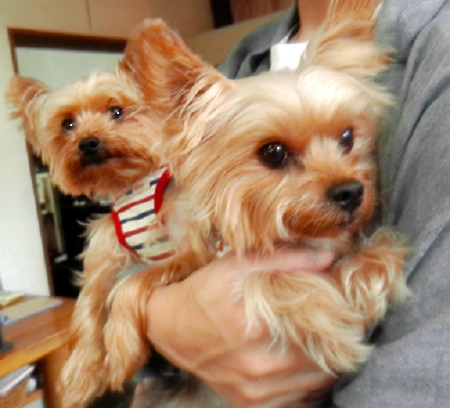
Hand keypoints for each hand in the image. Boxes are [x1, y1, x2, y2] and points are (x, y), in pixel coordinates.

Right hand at [146, 249, 335, 407]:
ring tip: (326, 341)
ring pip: (315, 383)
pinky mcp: (250, 403)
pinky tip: (303, 363)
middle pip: (324, 360)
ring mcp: (255, 390)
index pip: (321, 330)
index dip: (344, 320)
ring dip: (328, 363)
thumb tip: (327, 257)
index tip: (349, 309)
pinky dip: (308, 383)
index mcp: (255, 327)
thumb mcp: (236, 265)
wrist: (169, 327)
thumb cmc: (203, 292)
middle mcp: (258, 365)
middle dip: (341, 342)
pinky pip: (298, 400)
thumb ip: (283, 259)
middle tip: (344, 324)